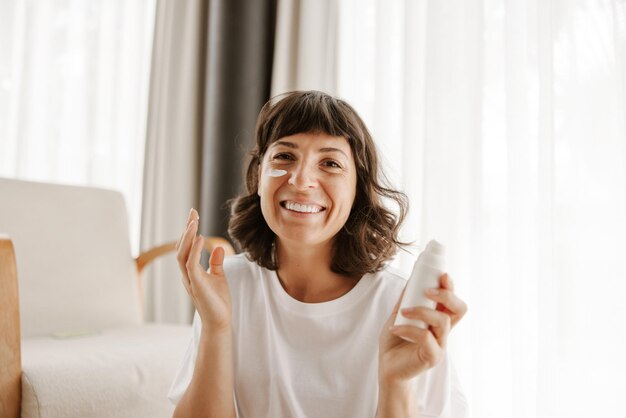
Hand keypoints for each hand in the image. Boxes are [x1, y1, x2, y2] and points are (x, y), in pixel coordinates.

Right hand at [176, 208, 231, 333]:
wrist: (220, 322)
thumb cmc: (218, 302)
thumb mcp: (219, 277)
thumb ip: (216, 263)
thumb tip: (216, 247)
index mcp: (191, 271)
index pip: (186, 247)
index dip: (189, 231)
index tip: (194, 215)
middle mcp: (187, 274)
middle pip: (181, 247)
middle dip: (186, 229)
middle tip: (193, 212)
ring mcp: (190, 279)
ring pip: (182, 254)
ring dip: (187, 237)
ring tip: (194, 222)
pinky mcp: (196, 285)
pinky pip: (191, 264)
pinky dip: (194, 250)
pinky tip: (200, 238)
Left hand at [378, 273, 466, 383]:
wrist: (387, 367)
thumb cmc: (394, 342)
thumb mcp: (398, 316)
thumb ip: (406, 300)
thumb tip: (411, 280)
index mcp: (438, 320)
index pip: (453, 302)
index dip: (451, 287)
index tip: (442, 275)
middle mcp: (443, 332)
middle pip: (460, 309)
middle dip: (446, 295)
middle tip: (427, 291)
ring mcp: (440, 345)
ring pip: (443, 321)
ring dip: (422, 311)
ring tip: (403, 312)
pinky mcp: (432, 357)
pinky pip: (426, 337)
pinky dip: (408, 329)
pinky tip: (395, 328)